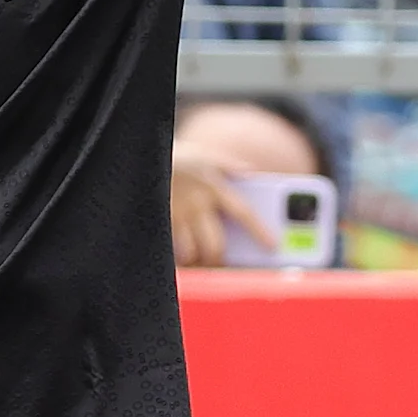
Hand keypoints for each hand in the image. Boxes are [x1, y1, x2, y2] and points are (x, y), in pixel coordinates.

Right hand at [169, 151, 274, 268]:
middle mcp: (198, 204)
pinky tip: (182, 252)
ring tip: (199, 256)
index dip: (259, 231)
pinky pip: (173, 250)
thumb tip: (251, 172)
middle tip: (221, 259)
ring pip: (192, 252)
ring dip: (198, 257)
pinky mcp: (162, 223)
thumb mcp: (204, 156)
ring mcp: (178, 216)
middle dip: (220, 258)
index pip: (244, 213)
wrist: (145, 159)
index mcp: (214, 187)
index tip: (272, 247)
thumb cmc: (178, 159)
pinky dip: (179, 255)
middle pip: (215, 245)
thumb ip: (229, 165)